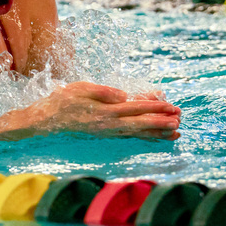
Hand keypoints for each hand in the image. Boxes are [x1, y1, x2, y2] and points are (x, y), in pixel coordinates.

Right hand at [20, 82, 181, 139]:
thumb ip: (103, 92)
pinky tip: (155, 138)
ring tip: (176, 133)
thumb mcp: (80, 88)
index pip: (135, 108)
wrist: (46, 121)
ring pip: (138, 133)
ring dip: (158, 133)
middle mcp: (109, 125)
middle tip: (180, 120)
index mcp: (105, 111)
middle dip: (162, 122)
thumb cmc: (62, 101)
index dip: (155, 107)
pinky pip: (130, 136)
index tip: (172, 106)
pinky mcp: (106, 134)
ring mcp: (108, 132)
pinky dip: (145, 137)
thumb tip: (124, 95)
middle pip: (141, 124)